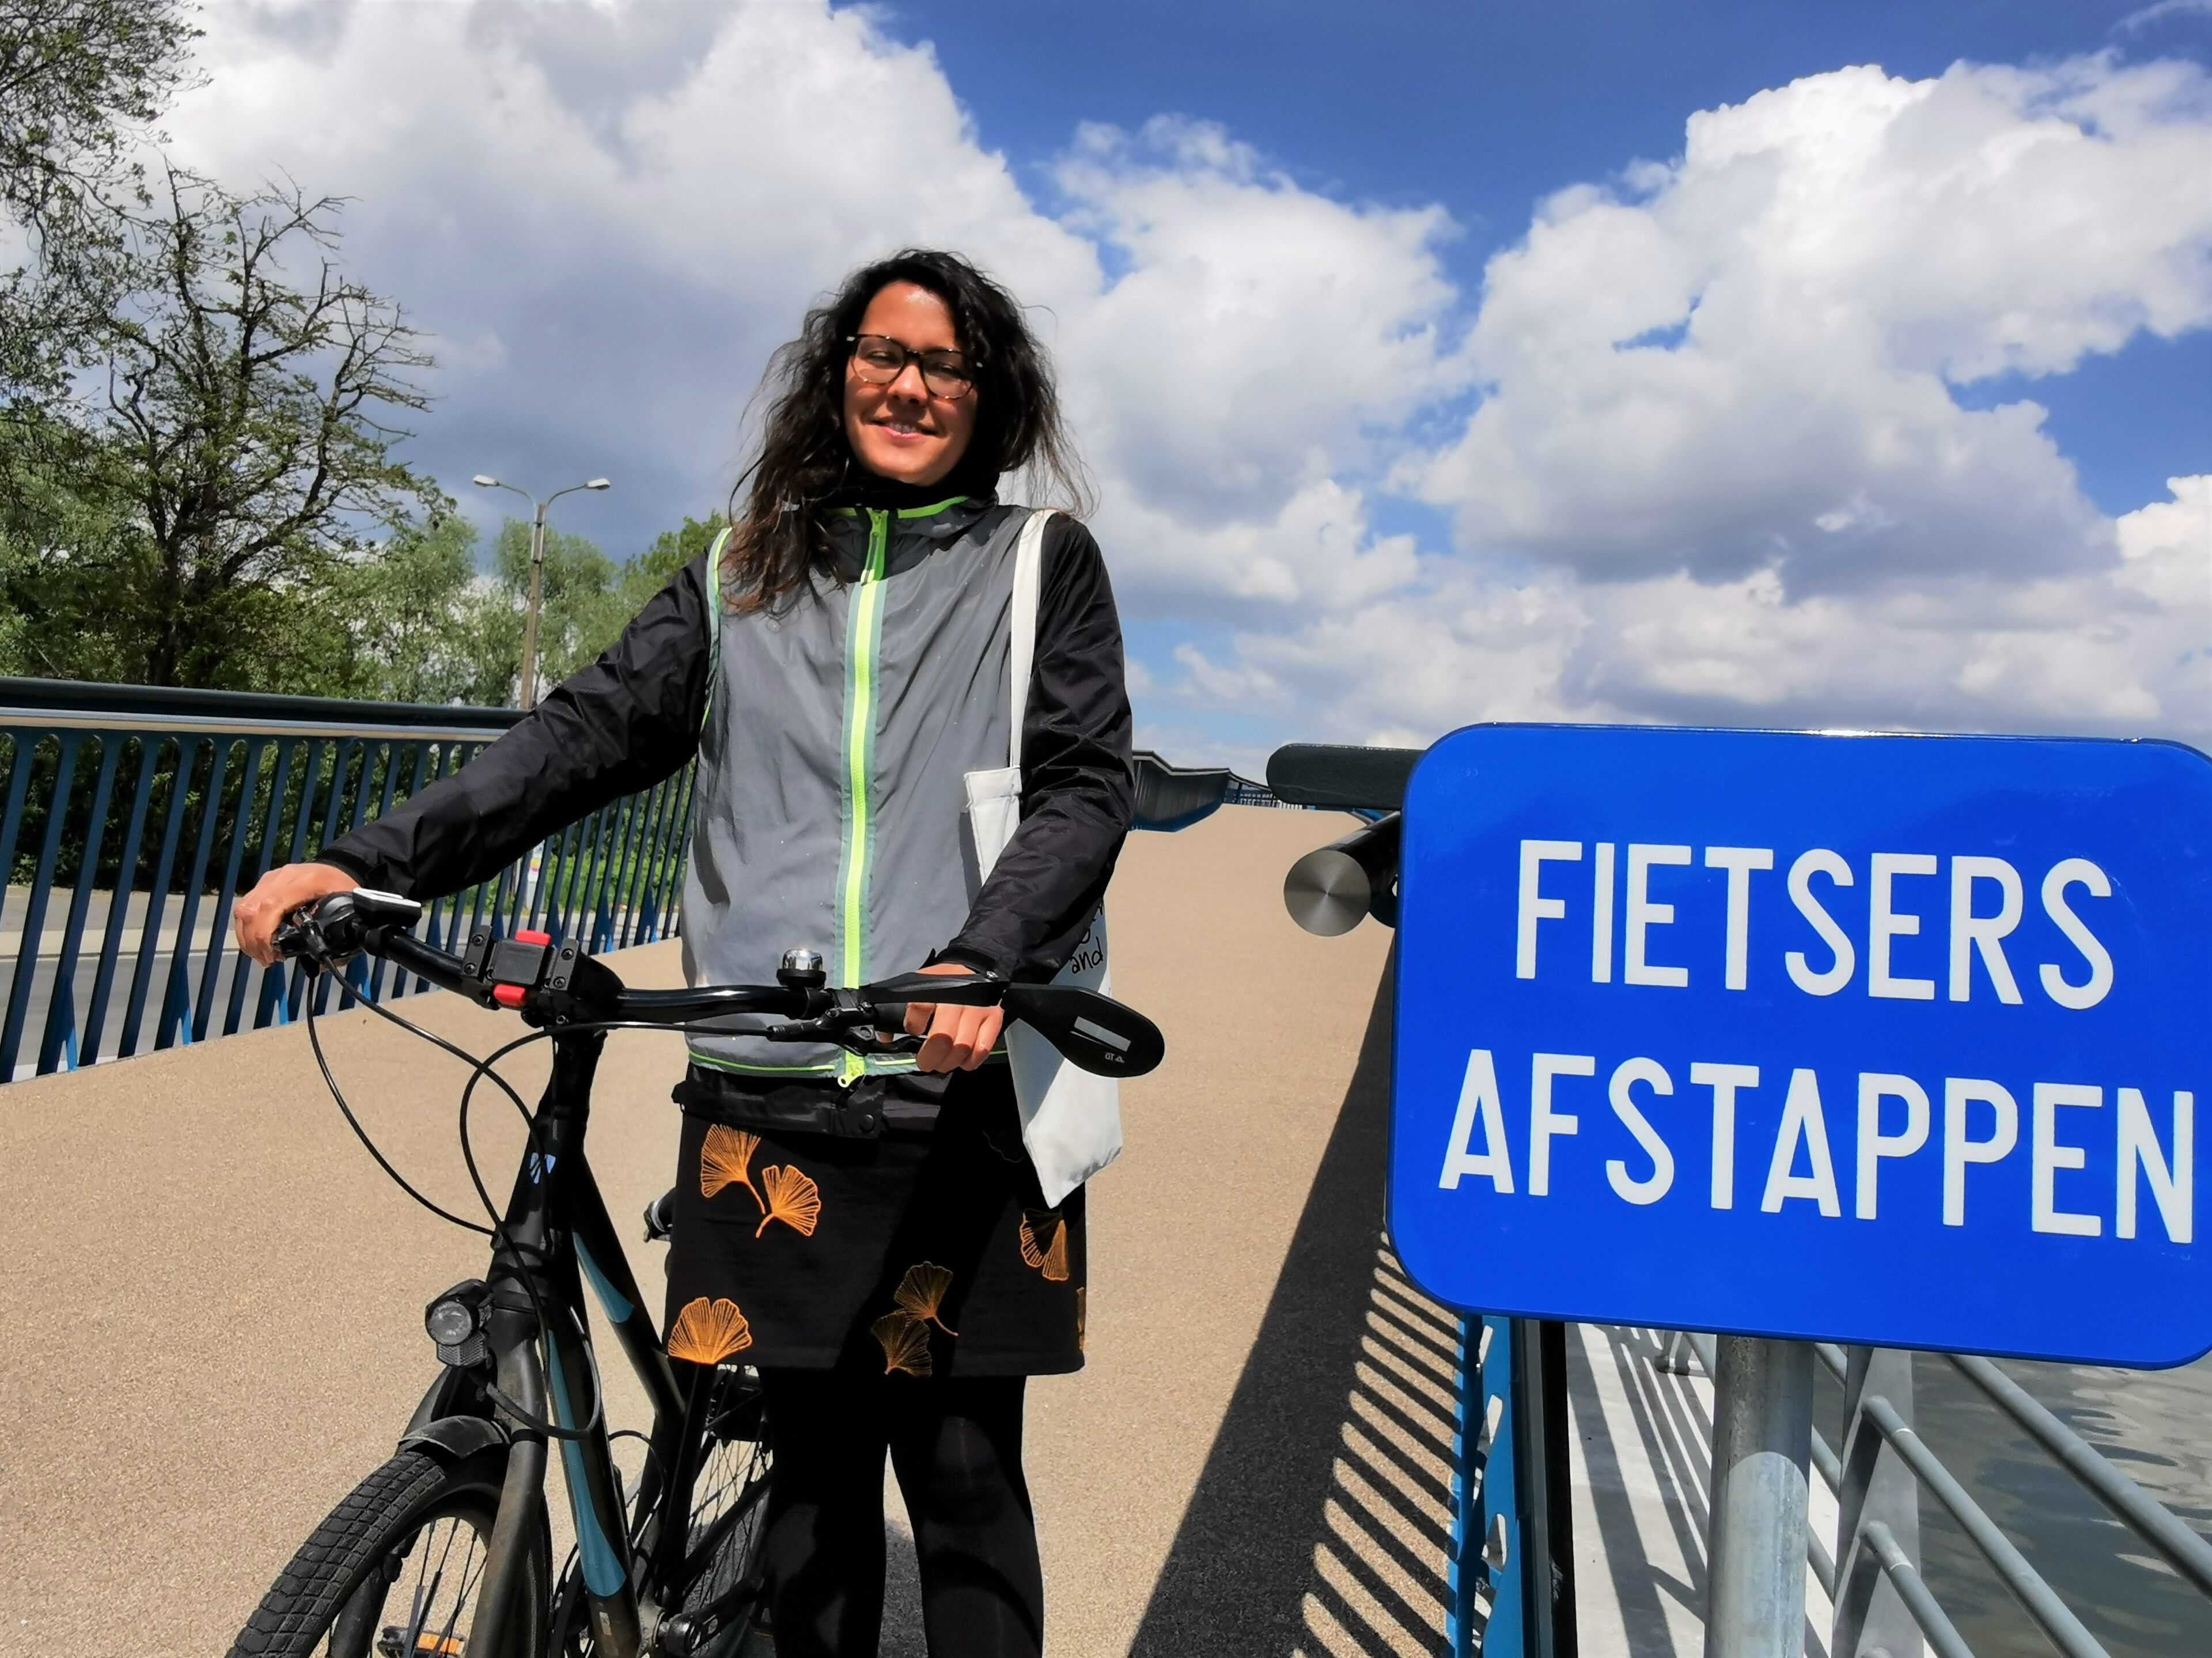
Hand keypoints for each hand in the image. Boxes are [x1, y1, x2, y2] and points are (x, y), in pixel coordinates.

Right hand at [232, 862, 358, 966]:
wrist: (339, 865)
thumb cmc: (342, 886)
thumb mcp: (347, 906)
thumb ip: (336, 932)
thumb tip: (321, 962)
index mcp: (304, 882)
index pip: (270, 907)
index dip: (263, 934)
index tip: (273, 956)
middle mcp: (282, 877)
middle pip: (251, 909)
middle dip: (253, 941)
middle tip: (266, 960)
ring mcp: (271, 878)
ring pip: (243, 908)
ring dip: (246, 936)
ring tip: (261, 955)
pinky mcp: (264, 882)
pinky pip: (246, 904)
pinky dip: (246, 926)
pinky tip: (257, 941)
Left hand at [902, 961, 1004, 1073]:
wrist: (976, 968)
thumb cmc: (944, 982)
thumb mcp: (920, 985)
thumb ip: (900, 1008)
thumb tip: (885, 1038)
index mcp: (936, 986)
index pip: (919, 1006)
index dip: (912, 1025)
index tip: (912, 1031)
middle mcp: (959, 999)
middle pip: (943, 1037)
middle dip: (930, 1058)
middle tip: (925, 1063)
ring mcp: (979, 1011)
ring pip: (962, 1048)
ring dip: (948, 1063)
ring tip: (941, 1064)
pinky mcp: (994, 1020)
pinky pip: (982, 1050)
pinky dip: (970, 1062)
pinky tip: (961, 1060)